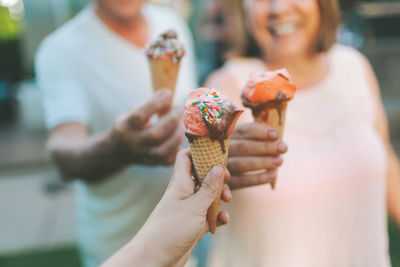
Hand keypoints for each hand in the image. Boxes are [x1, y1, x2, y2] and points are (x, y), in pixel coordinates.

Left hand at [101, 149, 230, 266]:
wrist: (154, 259)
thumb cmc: (170, 230)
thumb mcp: (194, 207)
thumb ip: (208, 187)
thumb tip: (219, 166)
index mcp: (180, 182)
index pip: (186, 157)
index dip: (200, 151)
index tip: (216, 151)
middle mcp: (183, 193)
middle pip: (202, 175)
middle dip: (217, 177)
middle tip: (227, 181)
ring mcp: (188, 208)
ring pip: (208, 195)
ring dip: (219, 196)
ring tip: (226, 202)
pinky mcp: (193, 224)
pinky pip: (208, 214)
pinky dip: (217, 215)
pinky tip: (222, 220)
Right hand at [109, 89, 183, 164]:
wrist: (115, 151)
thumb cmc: (128, 125)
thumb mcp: (130, 112)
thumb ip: (148, 106)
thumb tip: (169, 96)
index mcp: (125, 127)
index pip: (140, 115)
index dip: (156, 102)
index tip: (168, 92)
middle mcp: (133, 143)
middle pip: (155, 135)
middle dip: (172, 119)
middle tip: (179, 108)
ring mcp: (143, 156)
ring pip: (163, 151)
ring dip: (177, 135)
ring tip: (182, 123)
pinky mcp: (152, 164)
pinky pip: (169, 160)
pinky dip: (178, 149)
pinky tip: (179, 137)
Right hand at [227, 122, 287, 189]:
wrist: (221, 172)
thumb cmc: (240, 150)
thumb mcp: (245, 138)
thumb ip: (257, 133)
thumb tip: (275, 135)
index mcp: (227, 135)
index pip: (243, 131)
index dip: (260, 132)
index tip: (276, 135)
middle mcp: (221, 150)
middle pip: (243, 147)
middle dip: (265, 147)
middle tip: (284, 147)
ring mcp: (222, 166)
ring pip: (241, 164)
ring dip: (263, 162)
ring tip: (280, 160)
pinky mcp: (227, 183)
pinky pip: (242, 181)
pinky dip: (258, 179)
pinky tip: (273, 175)